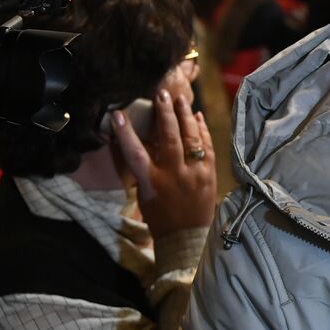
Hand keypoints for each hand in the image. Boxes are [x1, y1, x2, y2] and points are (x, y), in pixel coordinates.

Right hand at [111, 87, 216, 237]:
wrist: (187, 236)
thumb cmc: (160, 215)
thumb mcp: (145, 193)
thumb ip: (144, 168)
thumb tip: (141, 143)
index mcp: (152, 182)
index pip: (135, 154)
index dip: (126, 133)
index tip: (119, 114)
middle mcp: (174, 175)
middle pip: (170, 138)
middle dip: (166, 114)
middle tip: (162, 93)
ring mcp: (195, 173)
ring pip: (192, 139)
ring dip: (186, 117)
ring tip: (181, 99)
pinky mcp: (210, 174)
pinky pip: (207, 147)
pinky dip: (202, 130)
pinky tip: (197, 117)